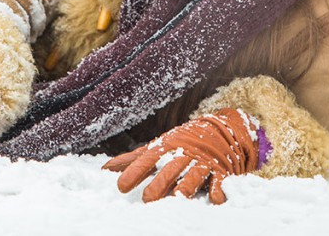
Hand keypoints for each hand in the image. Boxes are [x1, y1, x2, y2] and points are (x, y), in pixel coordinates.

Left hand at [102, 108, 261, 203]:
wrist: (221, 130)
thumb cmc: (182, 143)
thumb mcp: (158, 147)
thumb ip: (133, 158)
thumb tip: (106, 168)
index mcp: (167, 148)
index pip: (148, 160)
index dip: (135, 172)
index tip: (121, 186)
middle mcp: (184, 154)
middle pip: (170, 169)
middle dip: (159, 183)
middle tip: (147, 199)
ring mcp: (203, 162)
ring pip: (193, 175)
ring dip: (186, 186)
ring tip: (178, 198)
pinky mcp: (221, 171)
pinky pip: (220, 180)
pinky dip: (218, 189)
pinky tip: (215, 199)